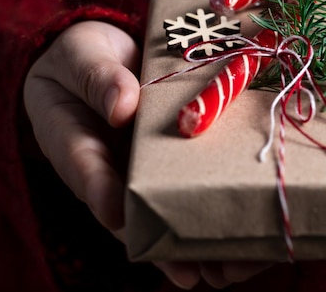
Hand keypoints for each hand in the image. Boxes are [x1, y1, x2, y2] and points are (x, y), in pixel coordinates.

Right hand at [24, 21, 270, 289]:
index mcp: (77, 141)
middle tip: (190, 273)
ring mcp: (148, 168)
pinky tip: (248, 242)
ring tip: (229, 270)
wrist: (109, 55)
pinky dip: (221, 211)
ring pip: (171, 211)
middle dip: (164, 245)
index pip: (86, 169)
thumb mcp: (80, 57)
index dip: (101, 191)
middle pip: (137, 212)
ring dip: (199, 242)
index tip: (118, 214)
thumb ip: (97, 77)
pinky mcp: (179, 159)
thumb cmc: (85, 59)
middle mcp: (115, 167)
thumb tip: (123, 105)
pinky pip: (197, 188)